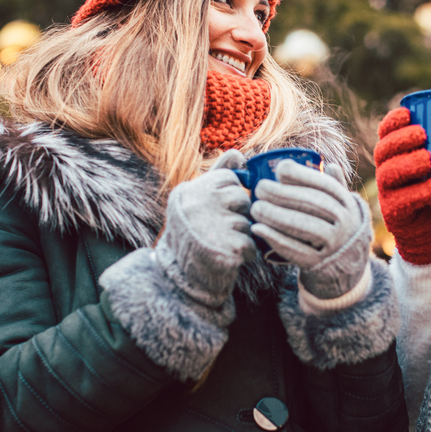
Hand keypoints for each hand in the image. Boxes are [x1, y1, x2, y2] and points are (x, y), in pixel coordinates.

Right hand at [155, 149, 256, 306]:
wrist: (179, 278)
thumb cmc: (193, 234)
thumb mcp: (197, 200)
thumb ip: (218, 174)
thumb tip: (238, 153)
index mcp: (190, 190)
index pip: (229, 178)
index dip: (230, 195)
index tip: (217, 209)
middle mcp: (197, 205)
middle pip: (242, 198)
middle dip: (238, 214)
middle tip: (220, 228)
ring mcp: (211, 226)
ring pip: (247, 222)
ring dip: (241, 235)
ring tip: (221, 243)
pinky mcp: (226, 249)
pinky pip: (251, 243)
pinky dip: (245, 253)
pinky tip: (228, 256)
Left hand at [250, 161, 369, 299]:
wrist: (346, 266)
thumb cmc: (336, 227)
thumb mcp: (342, 207)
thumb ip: (335, 186)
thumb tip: (329, 164)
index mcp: (348, 204)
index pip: (326, 186)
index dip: (303, 175)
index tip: (280, 169)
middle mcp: (346, 223)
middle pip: (313, 204)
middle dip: (283, 194)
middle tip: (259, 188)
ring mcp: (334, 245)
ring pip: (304, 226)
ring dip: (276, 215)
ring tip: (255, 208)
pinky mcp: (319, 263)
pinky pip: (295, 250)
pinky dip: (275, 238)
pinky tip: (257, 229)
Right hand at [373, 107, 430, 264]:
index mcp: (398, 154)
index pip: (386, 133)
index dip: (392, 121)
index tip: (408, 113)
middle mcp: (388, 171)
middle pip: (383, 151)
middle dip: (400, 140)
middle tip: (422, 135)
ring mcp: (389, 194)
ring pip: (388, 174)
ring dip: (407, 164)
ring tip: (428, 160)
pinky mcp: (395, 215)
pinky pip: (401, 202)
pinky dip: (419, 192)